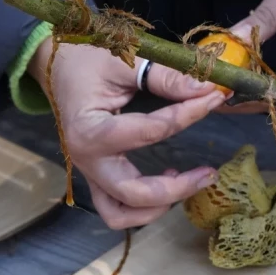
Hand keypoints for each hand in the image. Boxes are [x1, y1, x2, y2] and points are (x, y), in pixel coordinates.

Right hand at [28, 40, 225, 228]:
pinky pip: (116, 208)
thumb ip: (166, 77)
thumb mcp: (126, 61)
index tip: (216, 97)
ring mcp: (90, 172)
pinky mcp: (97, 176)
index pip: (152, 131)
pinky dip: (143, 207)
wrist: (59, 66)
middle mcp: (87, 160)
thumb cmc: (89, 61)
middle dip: (178, 188)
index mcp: (90, 130)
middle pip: (134, 193)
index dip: (190, 114)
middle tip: (210, 172)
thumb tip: (207, 88)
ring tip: (192, 182)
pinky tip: (169, 178)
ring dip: (158, 207)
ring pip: (120, 213)